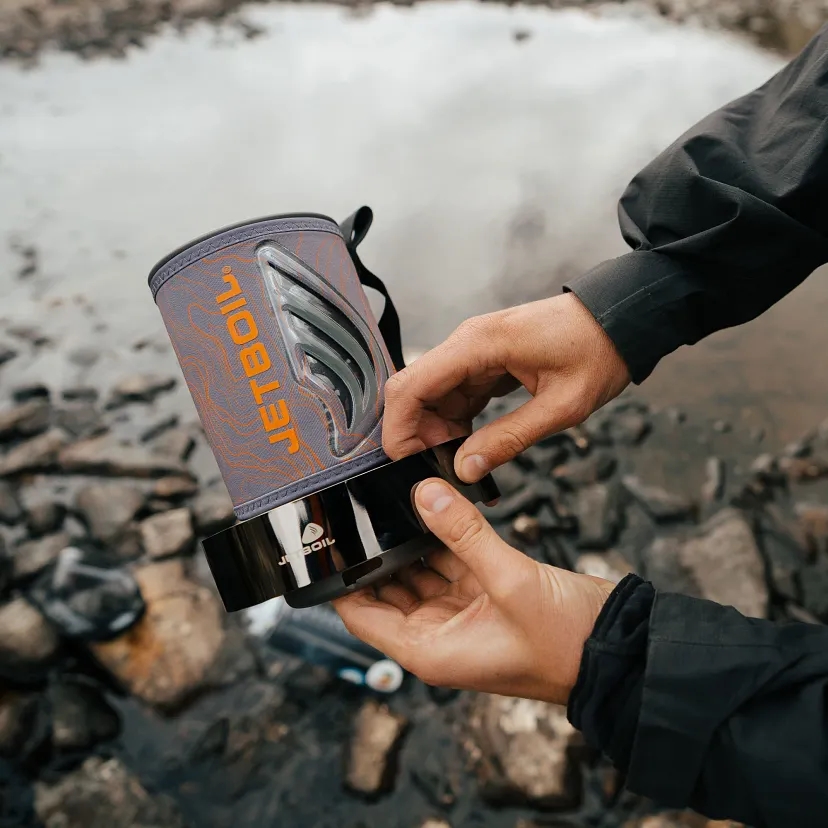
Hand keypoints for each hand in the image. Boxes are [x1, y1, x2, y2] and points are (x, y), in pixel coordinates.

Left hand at [333, 478, 614, 703]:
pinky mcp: (487, 595)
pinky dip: (443, 538)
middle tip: (360, 508)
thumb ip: (463, 534)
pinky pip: (452, 562)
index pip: (362, 616)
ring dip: (410, 541)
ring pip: (420, 571)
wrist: (620, 651)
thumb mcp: (509, 583)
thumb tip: (424, 494)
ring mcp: (463, 614)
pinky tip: (434, 506)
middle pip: (388, 590)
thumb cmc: (566, 644)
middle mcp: (440, 634)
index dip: (341, 582)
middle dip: (377, 552)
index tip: (328, 543)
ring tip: (393, 499)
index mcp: (430, 649)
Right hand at [382, 293, 630, 480]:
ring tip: (463, 461)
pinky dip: (456, 421)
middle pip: (414, 390)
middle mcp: (467, 343)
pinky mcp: (485, 360)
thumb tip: (464, 468)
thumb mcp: (561, 406)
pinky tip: (472, 444)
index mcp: (478, 345)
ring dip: (437, 430)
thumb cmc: (598, 352)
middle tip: (440, 468)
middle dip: (417, 433)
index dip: (398, 428)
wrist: (621, 320)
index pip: (411, 385)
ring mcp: (474, 350)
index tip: (404, 463)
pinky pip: (455, 393)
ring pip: (432, 395)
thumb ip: (509, 439)